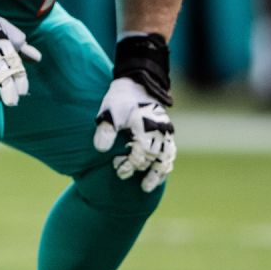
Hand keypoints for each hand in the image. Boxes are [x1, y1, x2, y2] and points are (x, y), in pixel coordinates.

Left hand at [93, 77, 175, 191]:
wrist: (138, 83)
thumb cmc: (121, 99)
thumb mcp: (109, 112)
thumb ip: (105, 130)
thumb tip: (100, 150)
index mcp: (146, 127)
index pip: (141, 154)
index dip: (130, 165)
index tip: (119, 171)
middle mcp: (160, 131)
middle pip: (157, 159)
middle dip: (146, 173)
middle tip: (139, 186)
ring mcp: (166, 131)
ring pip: (168, 157)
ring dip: (160, 173)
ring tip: (149, 186)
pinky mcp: (167, 130)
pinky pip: (170, 150)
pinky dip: (165, 163)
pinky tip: (159, 173)